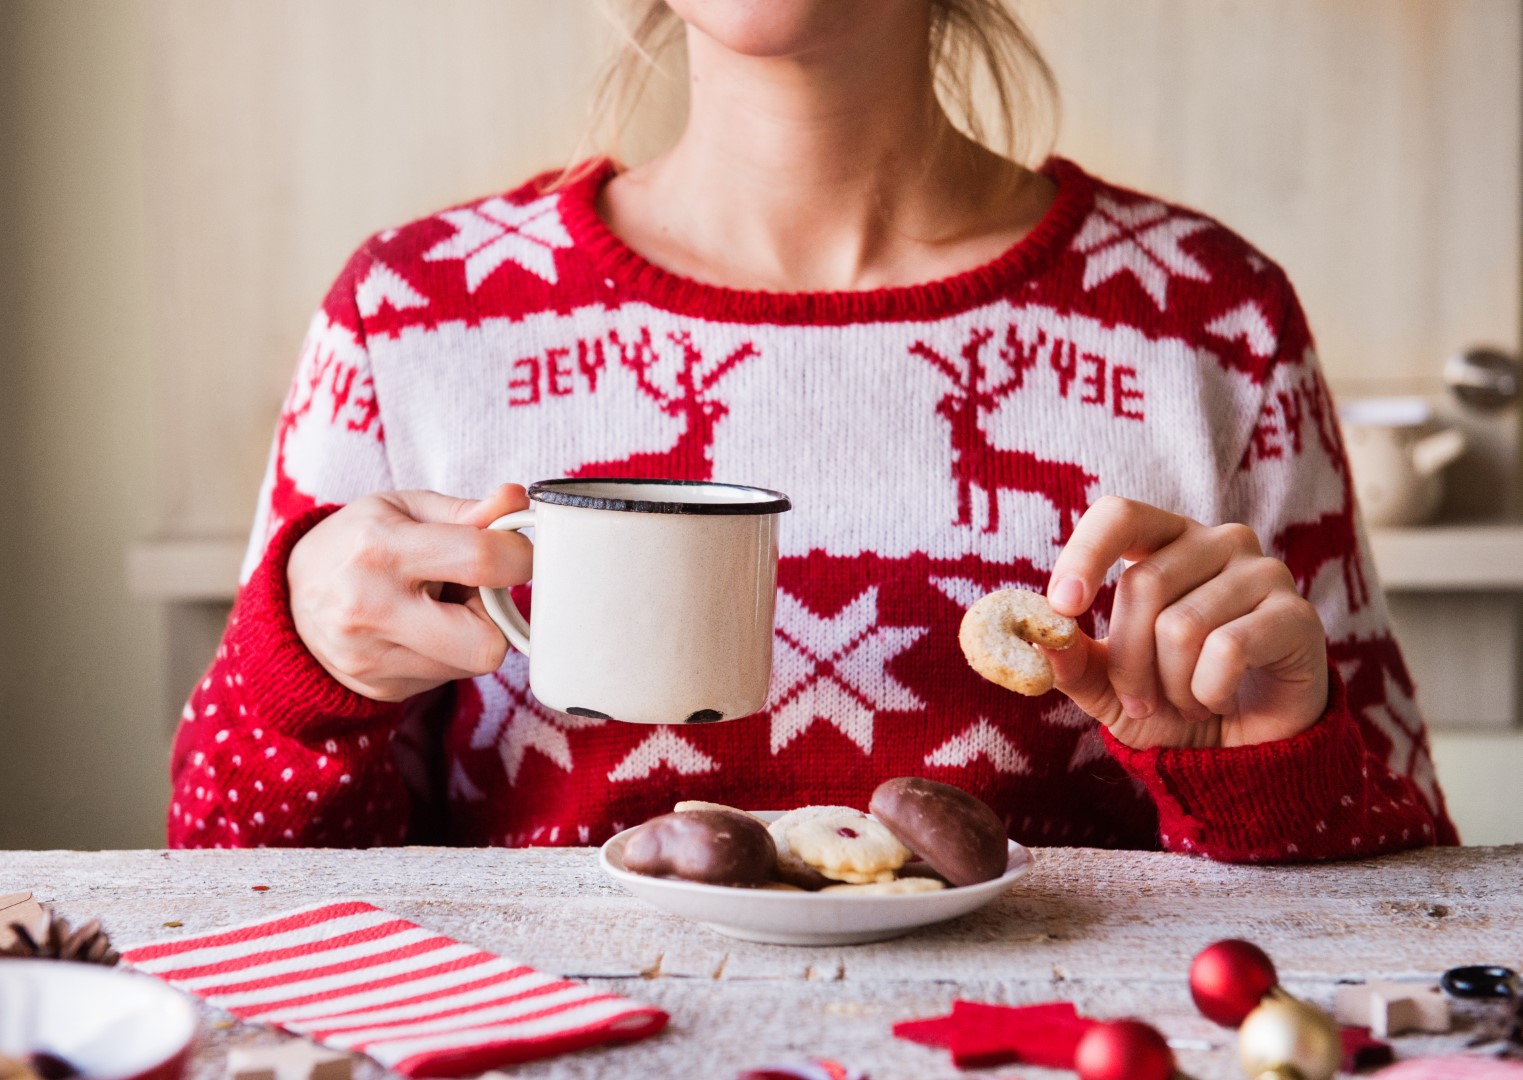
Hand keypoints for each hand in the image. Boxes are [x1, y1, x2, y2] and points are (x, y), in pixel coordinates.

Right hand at [287, 484, 531, 700]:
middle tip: (476, 592)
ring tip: (438, 607)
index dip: (519, 556)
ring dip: (473, 634)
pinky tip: (420, 630)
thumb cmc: (358, 542)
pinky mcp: (380, 688)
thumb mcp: (403, 508)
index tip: (516, 552)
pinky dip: (448, 653)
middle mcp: (372, 609)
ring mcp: (372, 657)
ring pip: (474, 664)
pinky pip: (449, 678)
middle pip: (487, 643)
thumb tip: (516, 501)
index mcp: (381, 549)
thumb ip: (465, 510)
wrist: (289, 598)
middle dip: (497, 616)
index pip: (481, 560)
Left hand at [1043, 496, 1327, 748]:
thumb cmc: (1173, 704)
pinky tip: (1222, 701)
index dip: (1085, 554)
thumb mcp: (1109, 688)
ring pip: (1182, 625)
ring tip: (1191, 701)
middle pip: (1144, 584)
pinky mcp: (1297, 615)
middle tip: (1142, 700)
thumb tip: (1038, 639)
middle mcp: (1218, 541)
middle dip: (1129, 661)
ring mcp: (1263, 572)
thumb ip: (1073, 661)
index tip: (1061, 606)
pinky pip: (1229, 650)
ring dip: (1173, 686)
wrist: (1247, 752)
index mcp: (1165, 542)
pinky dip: (1210, 691)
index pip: (1119, 514)